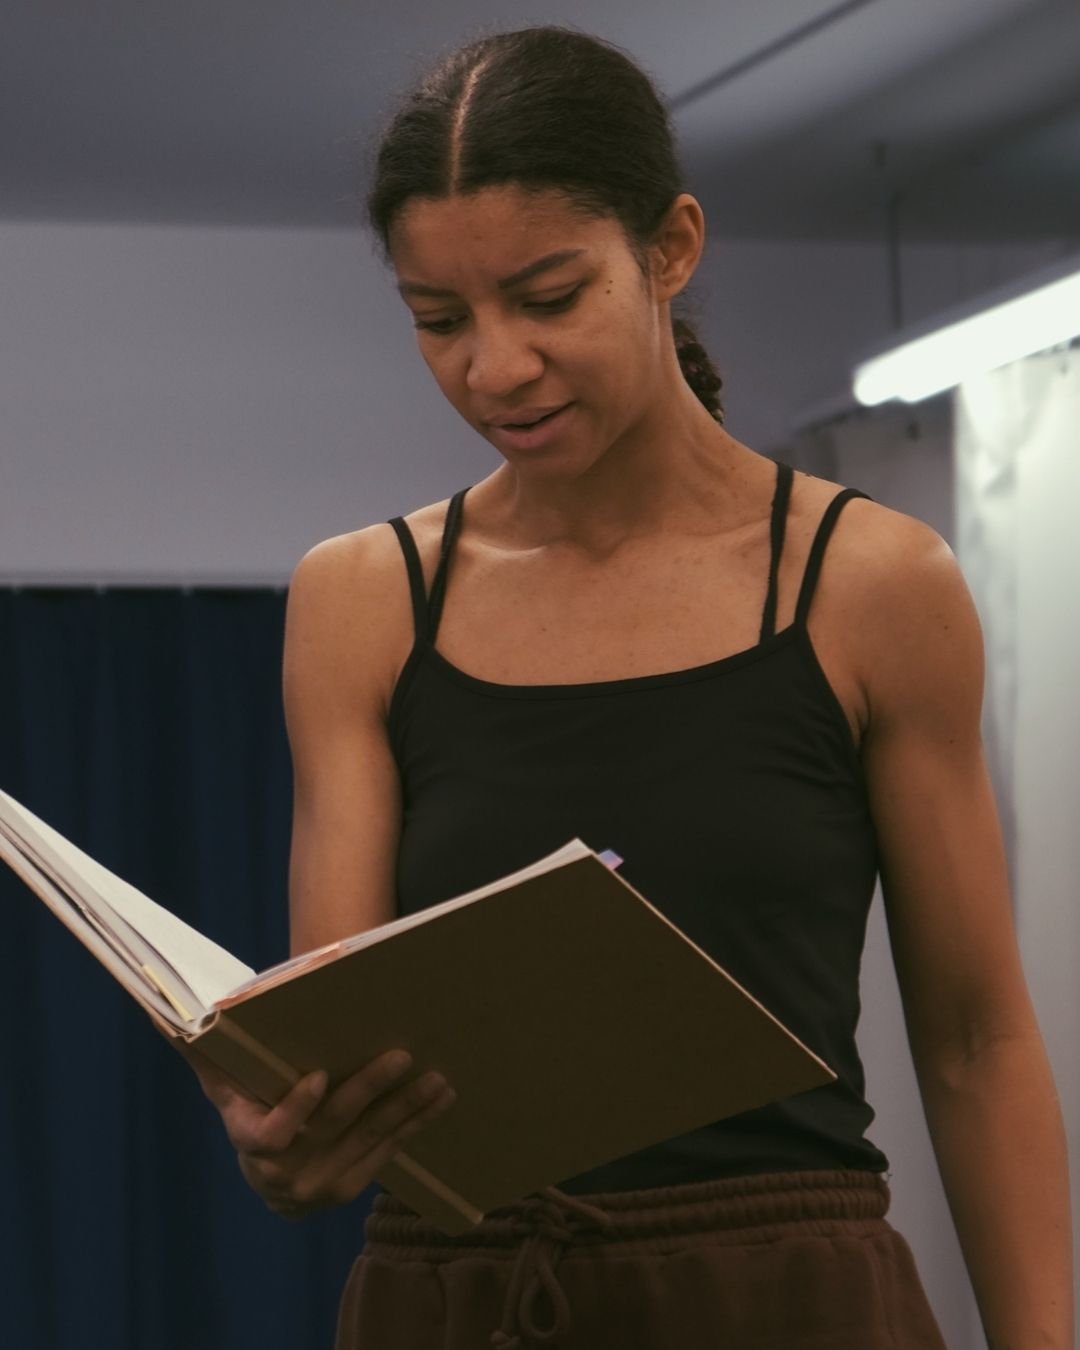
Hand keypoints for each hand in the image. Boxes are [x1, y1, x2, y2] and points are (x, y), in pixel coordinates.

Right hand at [181, 1044, 455, 1218]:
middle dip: (369, 1089)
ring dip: (407, 1108)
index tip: (319, 1075)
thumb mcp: (223, 1080)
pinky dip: (416, 1125)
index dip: (295, 1108)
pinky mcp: (352, 1186)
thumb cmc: (248, 1104)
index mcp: (251, 1140)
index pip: (271, 1131)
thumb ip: (202, 1049)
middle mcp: (285, 1170)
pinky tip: (440, 1099)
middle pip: (332, 1127)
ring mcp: (321, 1184)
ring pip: (368, 1140)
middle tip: (400, 1056)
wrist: (269, 1173)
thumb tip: (166, 1013)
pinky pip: (387, 1152)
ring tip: (436, 1078)